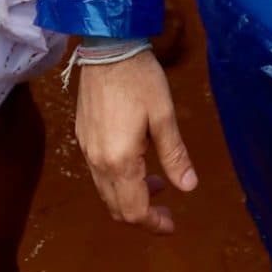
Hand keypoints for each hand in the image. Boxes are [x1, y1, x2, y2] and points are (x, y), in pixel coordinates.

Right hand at [75, 50, 199, 232]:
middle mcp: (98, 162)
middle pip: (116, 207)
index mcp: (120, 160)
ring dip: (130, 197)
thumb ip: (174, 155)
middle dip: (142, 215)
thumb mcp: (164, 116)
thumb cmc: (140, 78)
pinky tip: (138, 162)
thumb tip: (188, 188)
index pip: (134, 209)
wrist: (107, 46)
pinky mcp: (82, 137)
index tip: (172, 224)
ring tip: (157, 181)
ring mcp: (86, 150)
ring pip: (106, 192)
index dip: (154, 223)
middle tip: (168, 210)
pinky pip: (99, 174)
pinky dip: (119, 181)